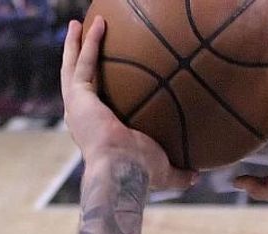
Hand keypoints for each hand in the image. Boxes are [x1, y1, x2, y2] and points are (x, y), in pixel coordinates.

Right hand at [61, 18, 195, 189]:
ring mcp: (77, 106)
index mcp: (96, 131)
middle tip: (81, 37)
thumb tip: (196, 176)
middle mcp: (82, 117)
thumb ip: (178, 172)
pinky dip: (90, 42)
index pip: (94, 102)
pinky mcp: (78, 97)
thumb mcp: (163, 170)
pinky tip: (99, 24)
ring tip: (78, 23)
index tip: (102, 73)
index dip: (94, 87)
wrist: (123, 172)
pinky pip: (82, 63)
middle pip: (76, 79)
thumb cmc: (142, 173)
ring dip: (75, 44)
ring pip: (71, 67)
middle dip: (77, 57)